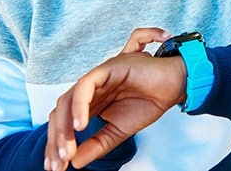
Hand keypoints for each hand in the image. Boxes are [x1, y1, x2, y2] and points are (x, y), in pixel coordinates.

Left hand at [44, 29, 185, 170]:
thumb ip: (97, 145)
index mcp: (91, 103)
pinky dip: (79, 106)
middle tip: (60, 163)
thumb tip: (75, 162)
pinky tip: (81, 126)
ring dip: (64, 127)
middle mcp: (90, 90)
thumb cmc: (150, 101)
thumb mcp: (118, 131)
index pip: (64, 122)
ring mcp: (96, 78)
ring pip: (68, 100)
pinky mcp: (106, 69)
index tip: (58, 167)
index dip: (57, 145)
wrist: (174, 86)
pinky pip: (84, 87)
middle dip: (56, 139)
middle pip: (60, 112)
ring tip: (68, 151)